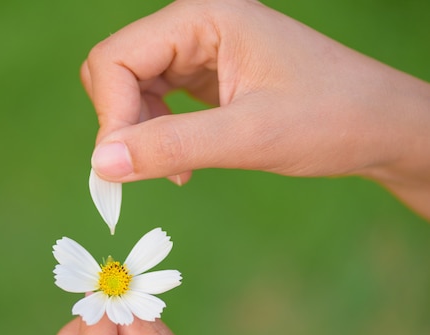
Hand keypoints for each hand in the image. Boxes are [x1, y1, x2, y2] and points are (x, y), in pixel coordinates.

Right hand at [81, 0, 429, 218]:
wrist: (380, 126)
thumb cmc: (332, 118)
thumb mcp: (249, 136)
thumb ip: (172, 146)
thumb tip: (101, 164)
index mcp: (203, 16)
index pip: (116, 58)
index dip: (110, 114)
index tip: (122, 167)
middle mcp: (195, 25)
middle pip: (116, 70)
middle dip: (120, 123)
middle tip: (144, 169)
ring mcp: (200, 49)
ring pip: (132, 88)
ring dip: (138, 133)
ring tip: (174, 170)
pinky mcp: (206, 74)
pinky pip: (156, 101)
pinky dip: (157, 134)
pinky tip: (182, 163)